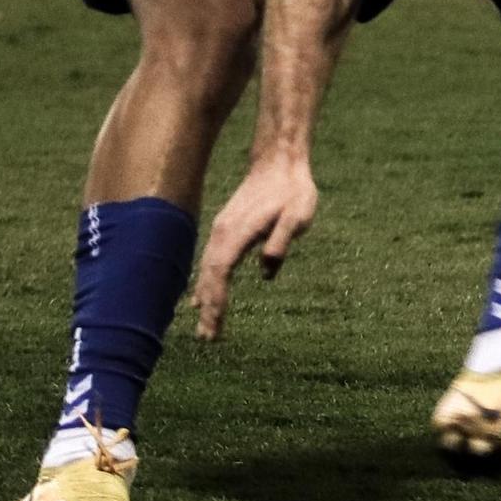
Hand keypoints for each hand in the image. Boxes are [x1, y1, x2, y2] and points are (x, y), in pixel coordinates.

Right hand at [192, 156, 318, 340]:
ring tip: (204, 326)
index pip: (221, 272)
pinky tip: (202, 298)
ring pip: (207, 269)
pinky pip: (210, 261)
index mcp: (238, 231)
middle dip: (208, 307)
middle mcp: (223, 232)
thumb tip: (267, 270)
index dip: (217, 300)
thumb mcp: (297, 214)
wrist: (279, 162)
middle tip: (208, 338)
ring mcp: (222, 229)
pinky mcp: (225, 228)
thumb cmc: (292, 190)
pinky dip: (206, 282)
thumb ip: (282, 240)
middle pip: (210, 275)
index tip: (215, 324)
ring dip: (206, 297)